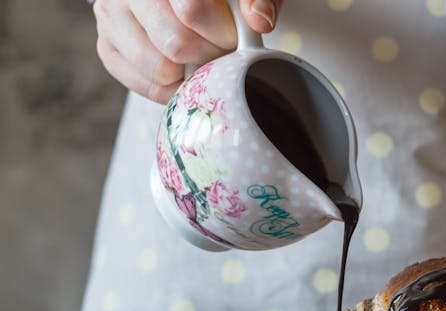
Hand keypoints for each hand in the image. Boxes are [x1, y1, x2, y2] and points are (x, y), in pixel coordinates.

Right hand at [94, 0, 282, 102]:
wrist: (179, 1)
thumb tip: (260, 20)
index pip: (193, 10)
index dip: (221, 32)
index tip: (232, 36)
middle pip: (176, 43)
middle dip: (208, 55)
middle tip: (218, 50)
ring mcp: (111, 18)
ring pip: (159, 69)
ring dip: (189, 73)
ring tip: (200, 57)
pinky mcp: (107, 48)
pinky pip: (146, 86)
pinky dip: (172, 87)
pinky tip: (182, 70)